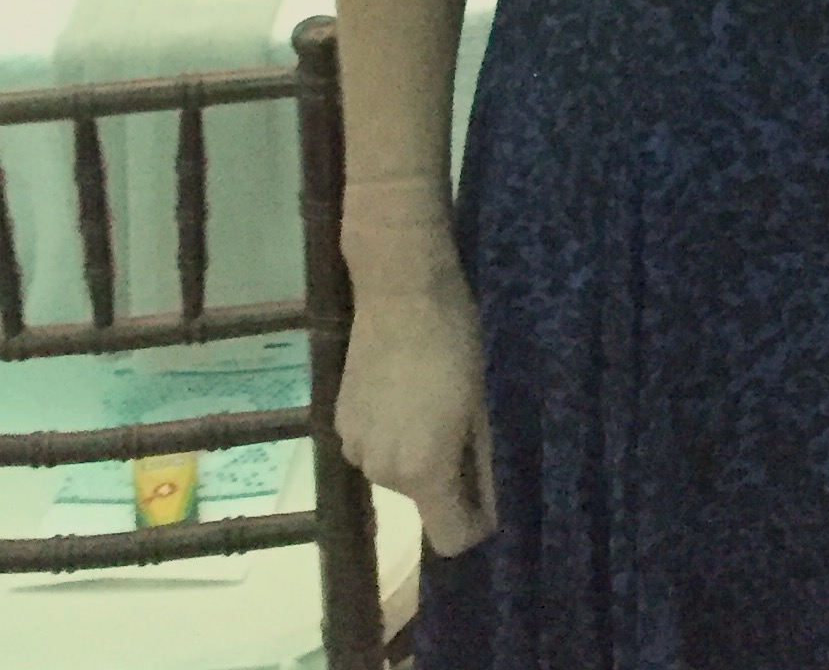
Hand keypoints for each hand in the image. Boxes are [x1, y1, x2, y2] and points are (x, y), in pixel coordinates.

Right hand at [336, 192, 496, 555]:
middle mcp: (381, 471)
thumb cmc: (456, 341)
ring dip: (418, 450)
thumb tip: (488, 511)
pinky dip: (393, 432)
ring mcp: (354, 447)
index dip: (475, 524)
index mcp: (422, 470)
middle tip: (467, 420)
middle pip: (423, 498)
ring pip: (398, 472)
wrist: (400, 290)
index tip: (489, 497)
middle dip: (447, 473)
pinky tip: (406, 389)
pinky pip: (375, 445)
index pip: (450, 538)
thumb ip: (480, 465)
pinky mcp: (338, 421)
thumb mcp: (481, 406)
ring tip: (436, 398)